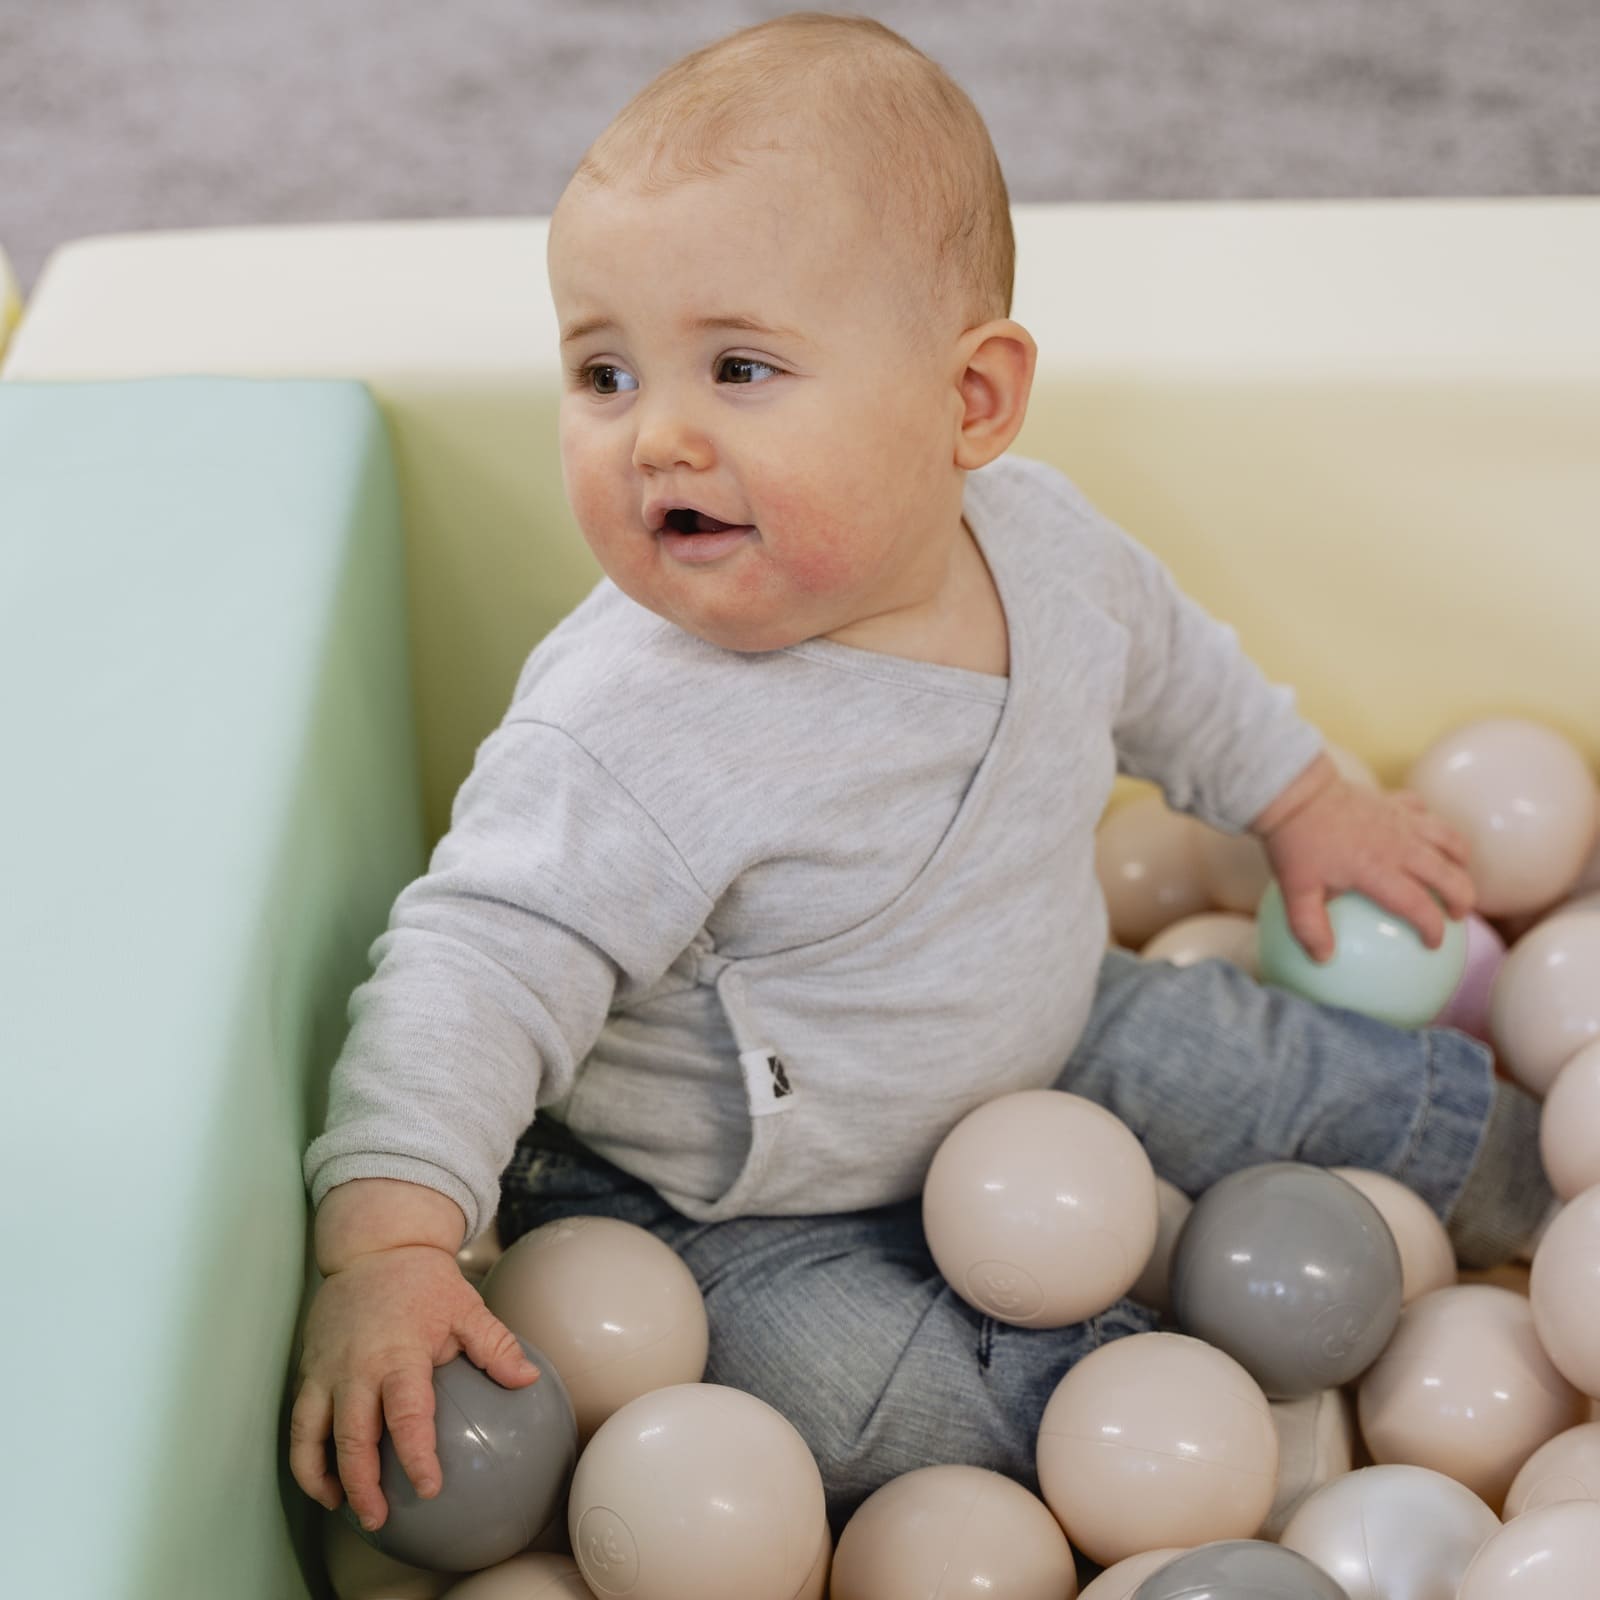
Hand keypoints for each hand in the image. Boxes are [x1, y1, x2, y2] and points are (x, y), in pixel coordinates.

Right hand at [288, 1244, 538, 1531]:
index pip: (406, 1414)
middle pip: (352, 1437)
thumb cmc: (424, 1281)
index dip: (415, 1455)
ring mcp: (326, 1370)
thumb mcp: (466, 1306)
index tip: (428, 1487)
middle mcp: (356, 1367)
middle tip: (378, 1518)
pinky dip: (306, 1457)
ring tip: (343, 1507)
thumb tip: (528, 1379)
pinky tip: (324, 1480)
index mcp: (399, 1353)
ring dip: (324, 1478)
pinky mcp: (308, 1370)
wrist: (373, 1247)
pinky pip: (299, 1423)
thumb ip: (494, 1344)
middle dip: (362, 1484)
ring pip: (313, 1436)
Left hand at [1251, 754, 1475, 962]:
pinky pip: (1425, 812)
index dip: (1432, 928)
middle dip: (1462, 898)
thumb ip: (1309, 928)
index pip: (1419, 905)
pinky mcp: (1393, 801)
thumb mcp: (1295, 892)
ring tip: (1458, 876)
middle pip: (1448, 874)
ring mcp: (1400, 820)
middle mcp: (1399, 846)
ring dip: (1459, 860)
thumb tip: (1322, 959)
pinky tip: (1428, 835)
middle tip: (1457, 915)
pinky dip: (1433, 824)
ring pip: (1448, 839)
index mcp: (1377, 871)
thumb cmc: (1294, 843)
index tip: (1433, 944)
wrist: (1294, 791)